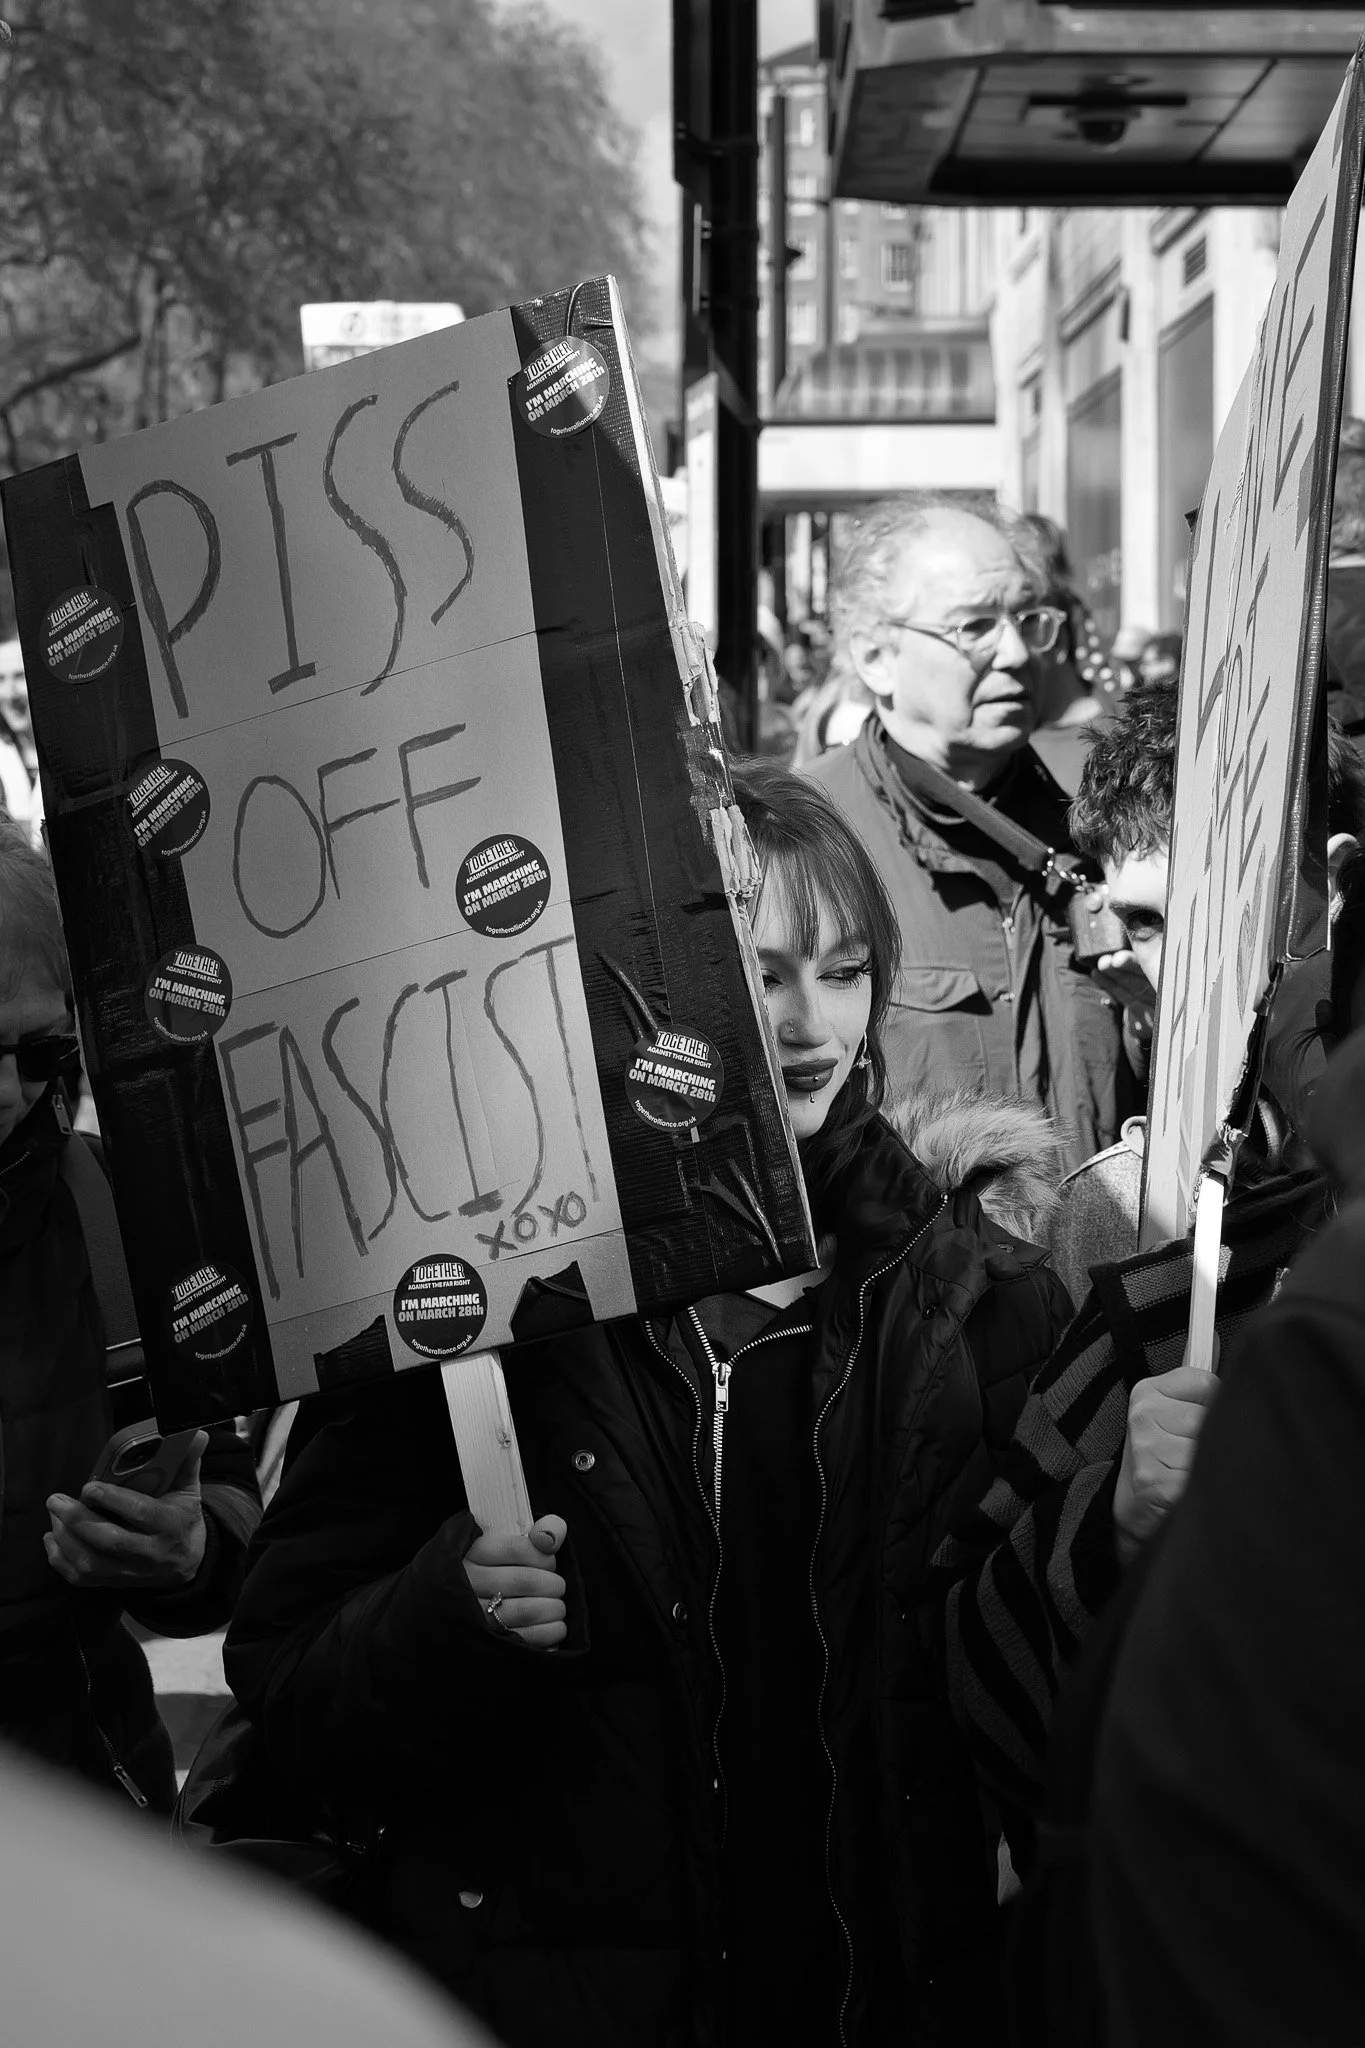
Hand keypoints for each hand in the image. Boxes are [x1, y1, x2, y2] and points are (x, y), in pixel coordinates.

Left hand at [45, 1430, 208, 1588]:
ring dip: (66, 1539)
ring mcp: (130, 1571)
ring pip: (91, 1562)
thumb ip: (187, 1462)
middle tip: (56, 1500)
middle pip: (110, 1541)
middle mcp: (150, 1552)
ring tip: (55, 1515)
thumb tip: (195, 1433)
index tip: (90, 1487)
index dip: (114, 1500)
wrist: (188, 1563)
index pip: (142, 1513)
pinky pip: (81, 1578)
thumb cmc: (182, 1519)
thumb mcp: (189, 1491)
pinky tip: (52, 1538)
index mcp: (170, 1525)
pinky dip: (60, 1560)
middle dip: (79, 1520)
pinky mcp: (113, 1582)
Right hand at [462, 1514, 567, 1649]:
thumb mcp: (512, 1541)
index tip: (550, 1562)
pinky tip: (557, 1627)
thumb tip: (550, 1539)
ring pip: (523, 1611)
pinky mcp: (485, 1640)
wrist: (466, 1602)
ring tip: (559, 1607)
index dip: (542, 1556)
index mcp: (473, 1552)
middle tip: (558, 1587)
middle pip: (522, 1581)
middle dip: (552, 1585)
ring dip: (552, 1609)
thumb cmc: (500, 1568)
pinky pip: (523, 1637)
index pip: (515, 1549)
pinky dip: (548, 1633)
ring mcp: (474, 1614)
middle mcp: (469, 1582)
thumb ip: (543, 1530)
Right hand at [1113, 1364, 1218, 1563]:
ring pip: (1213, 1449)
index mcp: (1146, 1393)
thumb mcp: (1169, 1415)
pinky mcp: (1159, 1484)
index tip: (1195, 1425)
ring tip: (1191, 1477)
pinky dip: (1206, 1490)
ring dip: (1213, 1468)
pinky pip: (1206, 1478)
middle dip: (1215, 1441)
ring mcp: (1149, 1450)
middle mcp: (1143, 1416)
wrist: (1134, 1516)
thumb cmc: (1159, 1462)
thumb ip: (1194, 1382)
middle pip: (1214, 1418)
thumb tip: (1214, 1337)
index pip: (1208, 1384)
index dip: (1213, 1407)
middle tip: (1194, 1458)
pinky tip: (1188, 1494)